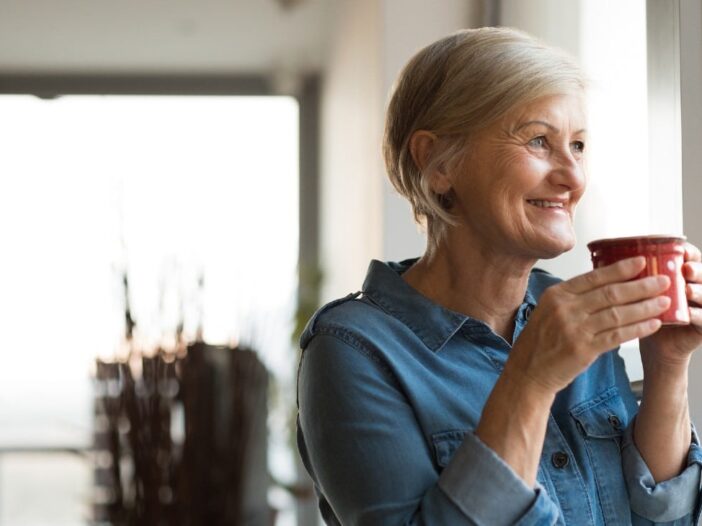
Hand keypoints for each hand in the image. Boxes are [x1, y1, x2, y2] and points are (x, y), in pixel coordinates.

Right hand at [506, 256, 669, 394]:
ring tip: (664, 302)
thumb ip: (573, 299)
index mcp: (556, 294)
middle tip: (663, 281)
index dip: (620, 269)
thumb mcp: (548, 311)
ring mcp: (574, 329)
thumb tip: (606, 285)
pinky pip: (617, 335)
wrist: (527, 372)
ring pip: (617, 313)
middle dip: (641, 286)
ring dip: (645, 307)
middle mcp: (564, 308)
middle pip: (610, 293)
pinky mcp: (583, 349)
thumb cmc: (539, 342)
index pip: (594, 276)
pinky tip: (652, 324)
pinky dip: (637, 329)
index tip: (641, 262)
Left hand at [640, 243, 701, 366]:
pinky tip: (687, 314)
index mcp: (681, 275)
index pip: (692, 258)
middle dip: (697, 270)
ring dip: (698, 291)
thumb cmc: (643, 310)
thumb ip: (637, 275)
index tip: (680, 249)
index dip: (689, 253)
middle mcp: (696, 288)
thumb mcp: (640, 290)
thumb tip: (614, 255)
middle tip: (686, 269)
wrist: (652, 342)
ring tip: (687, 290)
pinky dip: (696, 315)